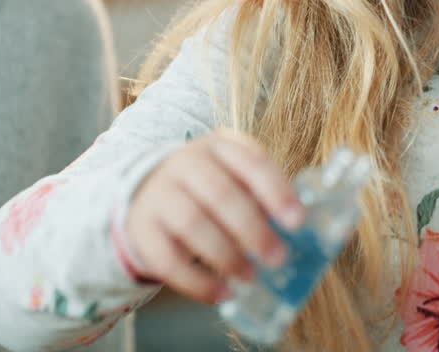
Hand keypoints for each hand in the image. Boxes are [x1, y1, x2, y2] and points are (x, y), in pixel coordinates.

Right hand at [124, 130, 304, 303]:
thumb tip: (296, 231)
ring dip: (227, 256)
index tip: (297, 222)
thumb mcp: (236, 177)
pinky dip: (197, 282)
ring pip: (193, 225)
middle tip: (277, 258)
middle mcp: (185, 164)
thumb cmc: (209, 188)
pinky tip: (222, 293)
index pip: (251, 162)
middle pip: (220, 194)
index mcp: (219, 146)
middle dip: (253, 230)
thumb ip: (262, 196)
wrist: (149, 191)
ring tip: (250, 276)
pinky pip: (168, 260)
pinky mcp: (141, 230)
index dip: (276, 192)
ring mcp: (159, 195)